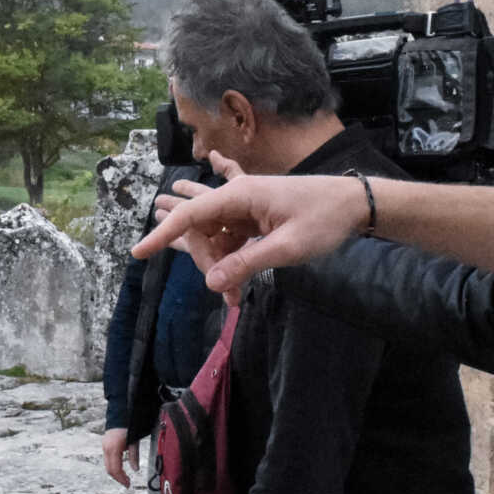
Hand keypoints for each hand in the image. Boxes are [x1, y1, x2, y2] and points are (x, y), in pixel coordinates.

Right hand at [101, 427, 131, 487]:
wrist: (120, 414)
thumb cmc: (129, 426)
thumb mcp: (134, 442)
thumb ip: (134, 456)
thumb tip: (135, 470)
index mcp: (114, 449)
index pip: (115, 469)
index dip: (121, 479)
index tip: (128, 484)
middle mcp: (106, 449)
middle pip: (109, 469)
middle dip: (118, 478)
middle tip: (127, 483)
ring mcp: (104, 446)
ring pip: (107, 465)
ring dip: (115, 473)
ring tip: (125, 478)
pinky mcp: (105, 445)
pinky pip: (107, 460)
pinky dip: (113, 466)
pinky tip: (121, 469)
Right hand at [134, 150, 367, 294]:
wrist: (356, 204)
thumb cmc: (325, 220)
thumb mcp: (287, 247)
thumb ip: (247, 263)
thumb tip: (212, 283)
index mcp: (241, 195)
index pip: (191, 214)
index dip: (162, 233)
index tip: (137, 252)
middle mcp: (238, 196)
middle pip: (201, 229)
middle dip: (207, 264)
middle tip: (231, 297)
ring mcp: (247, 204)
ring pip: (215, 234)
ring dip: (219, 263)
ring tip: (235, 299)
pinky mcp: (257, 214)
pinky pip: (231, 234)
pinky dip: (230, 255)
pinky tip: (229, 252)